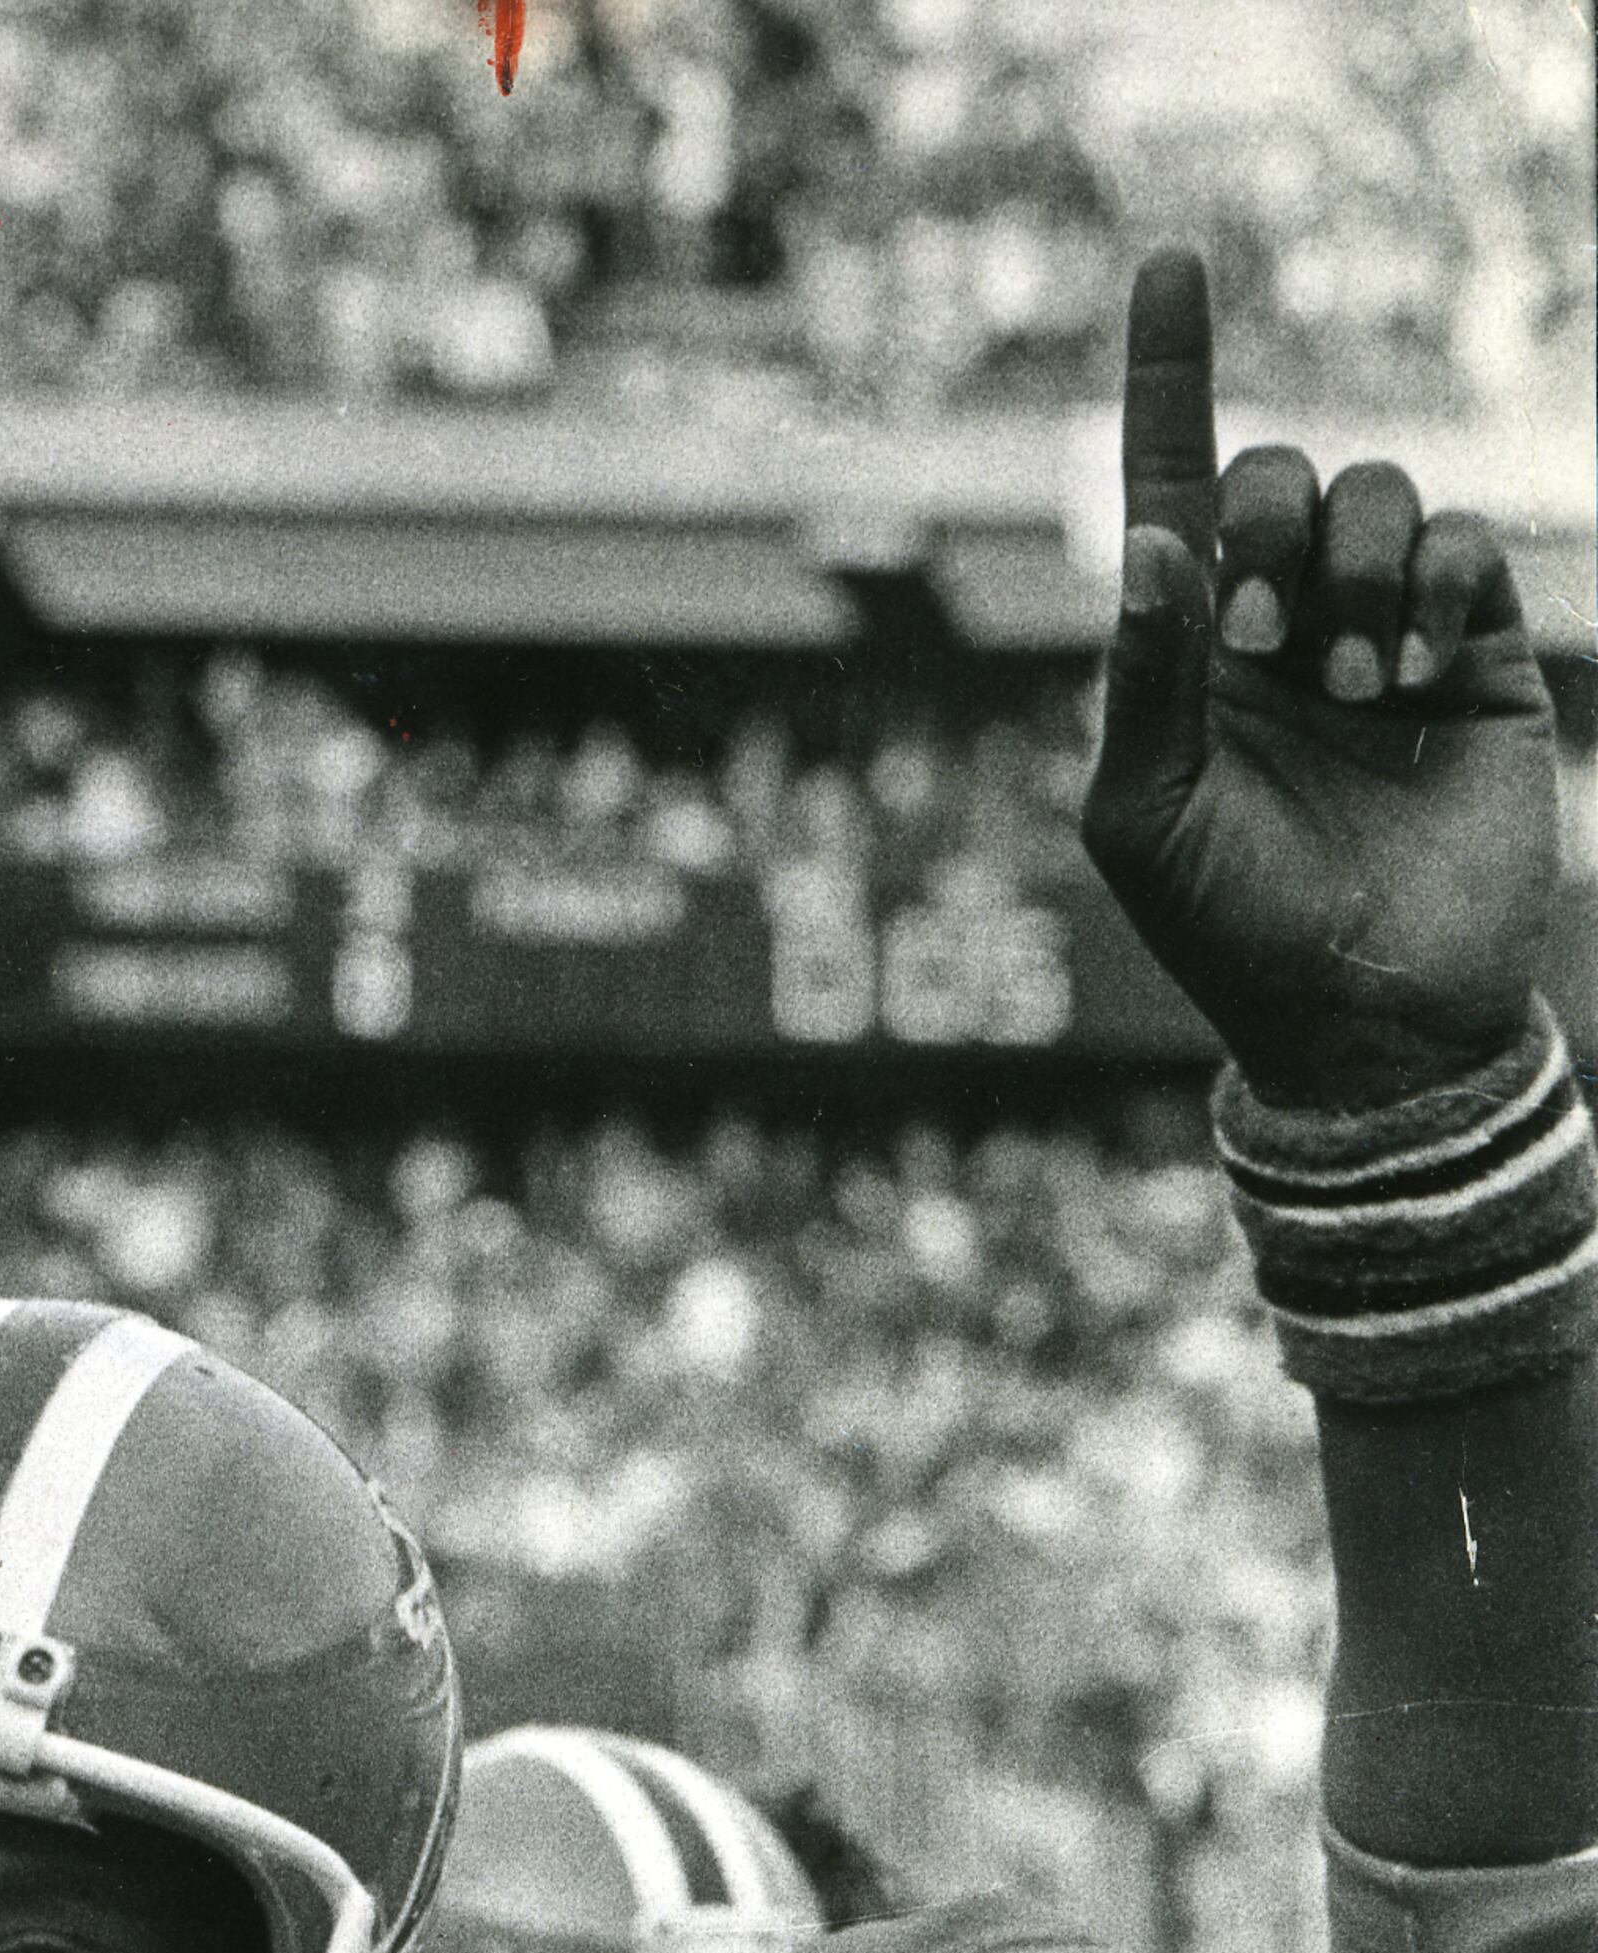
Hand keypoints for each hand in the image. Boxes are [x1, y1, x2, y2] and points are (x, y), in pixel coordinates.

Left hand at [1081, 251, 1559, 1109]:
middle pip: (1276, 479)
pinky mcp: (1473, 648)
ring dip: (1352, 575)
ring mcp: (1376, 632)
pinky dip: (1431, 579)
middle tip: (1266, 635)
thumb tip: (1155, 542)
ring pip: (1372, 495)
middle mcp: (1275, 628)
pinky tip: (1413, 665)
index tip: (1169, 262)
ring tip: (1352, 689)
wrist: (1372, 1023)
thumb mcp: (1147, 819)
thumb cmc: (1232, 935)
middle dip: (1269, 525)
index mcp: (1183, 659)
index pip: (1172, 490)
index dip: (1169, 375)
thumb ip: (1145, 680)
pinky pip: (1460, 542)